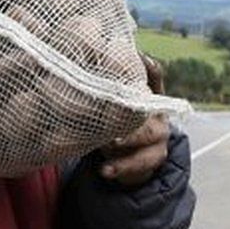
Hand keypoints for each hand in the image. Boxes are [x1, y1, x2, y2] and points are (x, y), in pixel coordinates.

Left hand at [98, 54, 168, 186]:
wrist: (129, 162)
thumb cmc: (112, 127)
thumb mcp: (106, 109)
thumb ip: (97, 96)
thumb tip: (70, 80)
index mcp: (147, 94)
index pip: (154, 75)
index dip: (149, 66)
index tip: (140, 58)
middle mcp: (157, 112)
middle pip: (151, 107)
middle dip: (132, 110)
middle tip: (113, 111)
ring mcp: (160, 135)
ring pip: (148, 135)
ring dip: (127, 140)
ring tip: (109, 144)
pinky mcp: (155, 157)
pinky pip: (140, 162)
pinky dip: (121, 167)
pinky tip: (105, 170)